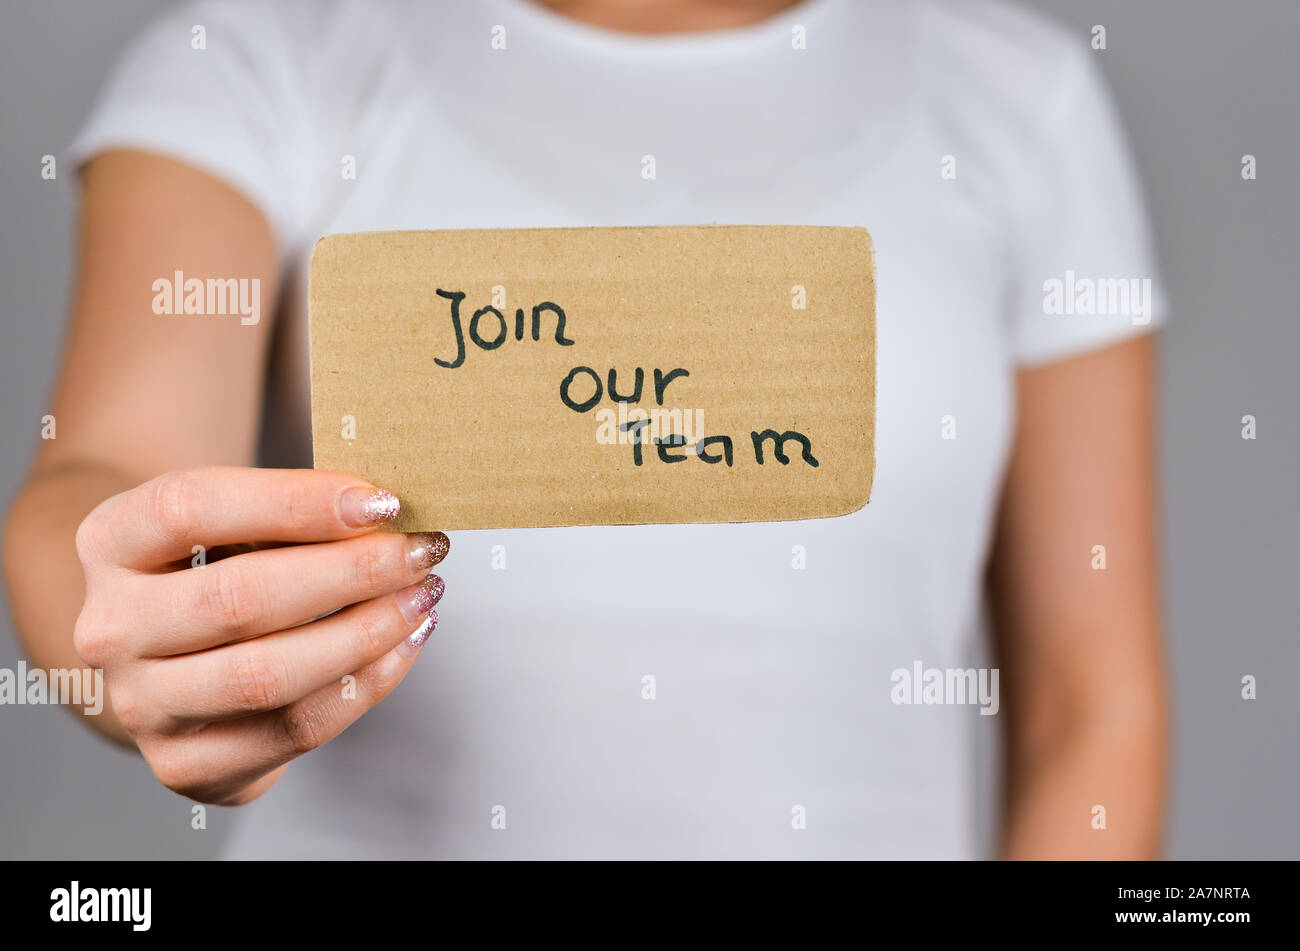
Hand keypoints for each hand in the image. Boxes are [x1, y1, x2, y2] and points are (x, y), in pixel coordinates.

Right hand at [71, 466, 447, 803]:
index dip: (294, 502)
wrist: (170, 654)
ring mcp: (140, 705)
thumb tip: (390, 511)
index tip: (381, 501)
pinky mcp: (185, 764)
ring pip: (269, 676)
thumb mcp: (233, 519)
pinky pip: (296, 728)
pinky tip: (404, 643)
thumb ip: (293, 510)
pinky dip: (366, 684)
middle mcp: (110, 627)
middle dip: (350, 573)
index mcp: (111, 541)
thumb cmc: (218, 564)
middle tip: (421, 551)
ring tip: (422, 597)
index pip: (192, 508)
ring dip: (366, 633)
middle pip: (238, 599)